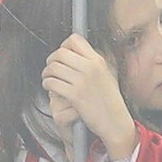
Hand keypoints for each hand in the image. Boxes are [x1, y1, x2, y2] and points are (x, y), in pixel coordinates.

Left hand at [40, 34, 136, 161]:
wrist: (115, 121)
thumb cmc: (109, 100)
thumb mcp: (107, 74)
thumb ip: (92, 62)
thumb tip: (75, 50)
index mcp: (98, 60)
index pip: (75, 40)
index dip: (63, 45)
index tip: (61, 55)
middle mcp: (90, 68)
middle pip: (60, 53)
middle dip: (51, 60)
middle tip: (50, 68)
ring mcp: (82, 81)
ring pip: (53, 68)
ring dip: (46, 73)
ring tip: (48, 79)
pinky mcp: (74, 95)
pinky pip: (52, 83)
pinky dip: (47, 84)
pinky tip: (50, 88)